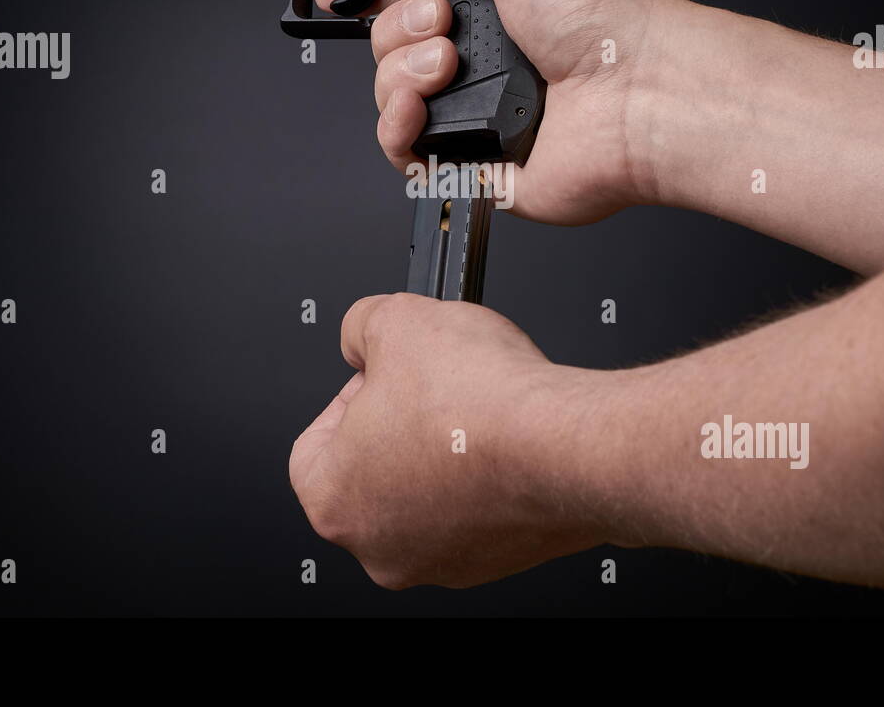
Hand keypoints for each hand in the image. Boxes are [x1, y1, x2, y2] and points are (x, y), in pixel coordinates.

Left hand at [288, 293, 602, 587]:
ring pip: (428, 493)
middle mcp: (381, 548)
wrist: (569, 447)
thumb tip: (364, 335)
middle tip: (430, 384)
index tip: (380, 374)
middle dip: (401, 423)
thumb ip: (359, 326)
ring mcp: (443, 563)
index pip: (314, 443)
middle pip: (373, 471)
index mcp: (333, 502)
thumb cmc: (482, 404)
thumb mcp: (396, 320)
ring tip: (474, 406)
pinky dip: (489, 473)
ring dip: (445, 449)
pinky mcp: (499, 559)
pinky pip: (479, 508)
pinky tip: (507, 435)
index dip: (349, 395)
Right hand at [312, 0, 680, 224]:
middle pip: (386, 48)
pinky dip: (395, 127)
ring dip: (399, 73)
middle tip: (443, 22)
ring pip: (387, 98)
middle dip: (397, 29)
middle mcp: (479, 62)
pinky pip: (402, 153)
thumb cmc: (606, 19)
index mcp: (491, 8)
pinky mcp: (472, 166)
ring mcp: (474, 115)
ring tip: (448, 63)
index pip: (406, 0)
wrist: (643, 94)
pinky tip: (420, 105)